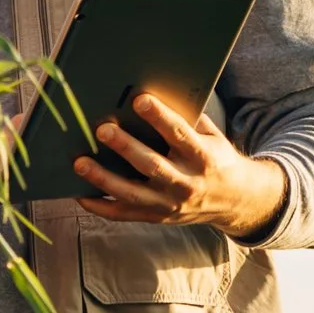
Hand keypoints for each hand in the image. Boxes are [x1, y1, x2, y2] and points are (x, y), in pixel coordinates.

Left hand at [72, 87, 285, 236]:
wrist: (233, 200)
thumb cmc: (215, 159)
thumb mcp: (212, 137)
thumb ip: (188, 120)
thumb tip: (155, 95)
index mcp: (203, 157)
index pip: (180, 135)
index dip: (160, 117)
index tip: (139, 99)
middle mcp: (186, 183)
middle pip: (152, 165)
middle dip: (126, 147)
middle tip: (103, 129)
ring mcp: (170, 204)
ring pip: (132, 193)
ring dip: (104, 178)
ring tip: (80, 163)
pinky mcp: (156, 217)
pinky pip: (123, 214)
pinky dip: (100, 205)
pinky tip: (81, 193)